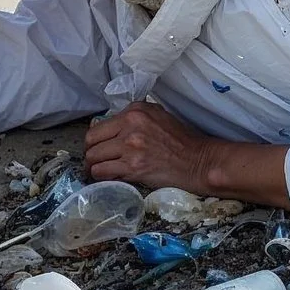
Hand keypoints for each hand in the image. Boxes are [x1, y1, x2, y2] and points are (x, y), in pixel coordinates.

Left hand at [84, 103, 217, 195]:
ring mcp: (131, 146)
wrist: (199, 161)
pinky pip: (102, 172)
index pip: (99, 125)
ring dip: (94, 168)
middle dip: (90, 154)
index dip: (97, 140)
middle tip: (95, 163)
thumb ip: (135, 118)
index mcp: (136, 111)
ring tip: (100, 173)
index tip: (100, 148)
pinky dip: (102, 178)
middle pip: (91, 141)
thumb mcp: (159, 117)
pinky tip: (110, 179)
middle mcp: (130, 124)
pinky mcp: (133, 166)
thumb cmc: (182, 142)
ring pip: (93, 158)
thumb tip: (110, 127)